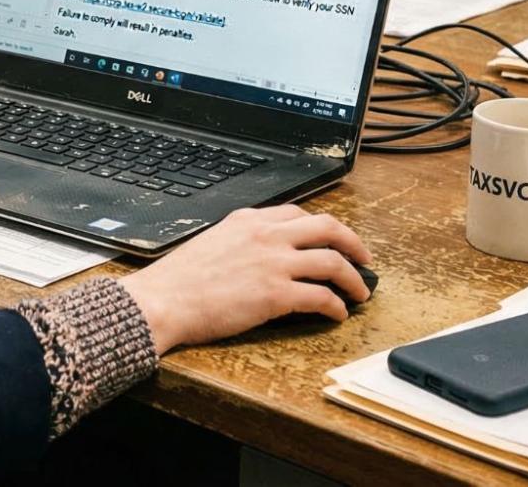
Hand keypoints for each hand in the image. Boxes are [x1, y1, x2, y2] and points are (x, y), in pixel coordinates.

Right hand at [119, 205, 371, 352]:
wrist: (162, 300)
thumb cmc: (177, 279)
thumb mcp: (211, 242)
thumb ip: (240, 241)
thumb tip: (260, 254)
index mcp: (248, 219)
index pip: (299, 213)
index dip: (324, 227)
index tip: (333, 239)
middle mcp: (266, 235)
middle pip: (328, 227)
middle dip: (354, 243)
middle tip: (364, 260)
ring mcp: (273, 263)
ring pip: (333, 261)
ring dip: (355, 279)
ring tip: (361, 292)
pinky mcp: (277, 294)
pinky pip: (322, 297)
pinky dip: (337, 306)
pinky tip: (338, 314)